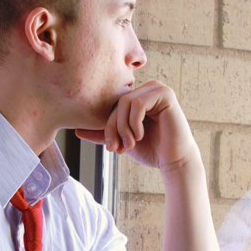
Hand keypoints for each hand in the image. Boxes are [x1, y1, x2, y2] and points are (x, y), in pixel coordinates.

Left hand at [76, 81, 197, 169]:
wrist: (173, 161)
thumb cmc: (150, 150)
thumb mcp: (121, 140)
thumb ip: (103, 134)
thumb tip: (77, 130)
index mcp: (137, 98)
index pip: (112, 106)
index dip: (108, 127)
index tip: (111, 148)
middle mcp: (147, 90)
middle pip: (117, 103)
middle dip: (114, 128)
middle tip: (117, 148)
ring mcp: (157, 89)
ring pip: (125, 102)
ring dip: (124, 127)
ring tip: (130, 144)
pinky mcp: (166, 94)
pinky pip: (138, 103)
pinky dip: (135, 123)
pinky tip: (141, 136)